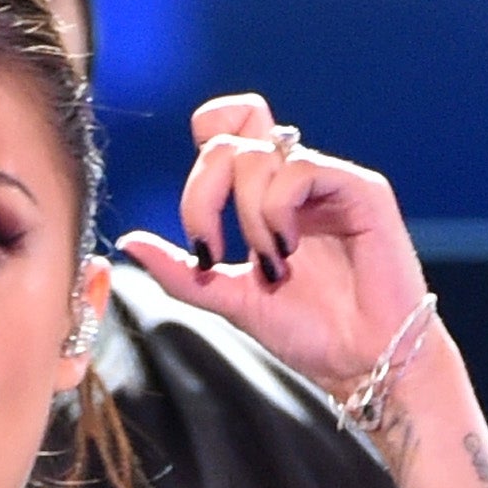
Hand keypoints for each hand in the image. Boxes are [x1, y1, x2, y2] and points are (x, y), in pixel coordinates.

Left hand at [116, 94, 435, 399]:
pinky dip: (277, 211)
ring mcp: (327, 180)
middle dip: (201, 197)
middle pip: (226, 139)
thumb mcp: (227, 298)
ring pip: (256, 155)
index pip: (225, 127)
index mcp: (263, 194)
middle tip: (209, 251)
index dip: (202, 145)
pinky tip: (288, 250)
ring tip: (270, 266)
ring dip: (246, 218)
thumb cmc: (307, 331)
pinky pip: (298, 168)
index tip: (198, 224)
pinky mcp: (360, 188)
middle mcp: (294, 178)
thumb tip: (127, 240)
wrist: (360, 360)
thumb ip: (179, 270)